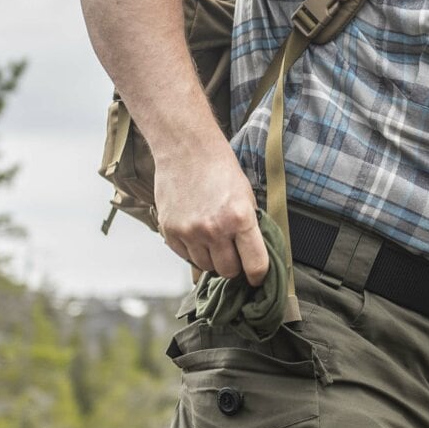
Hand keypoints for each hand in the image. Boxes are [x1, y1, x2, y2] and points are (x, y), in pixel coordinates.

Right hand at [155, 140, 269, 284]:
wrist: (186, 149)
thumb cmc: (220, 169)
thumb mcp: (247, 197)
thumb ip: (250, 228)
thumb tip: (253, 258)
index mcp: (240, 218)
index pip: (255, 265)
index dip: (258, 276)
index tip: (256, 278)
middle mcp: (214, 229)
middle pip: (228, 271)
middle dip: (234, 266)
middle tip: (233, 252)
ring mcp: (189, 232)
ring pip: (206, 267)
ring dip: (212, 258)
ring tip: (213, 237)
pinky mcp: (170, 231)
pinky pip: (185, 257)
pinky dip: (193, 250)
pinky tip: (196, 231)